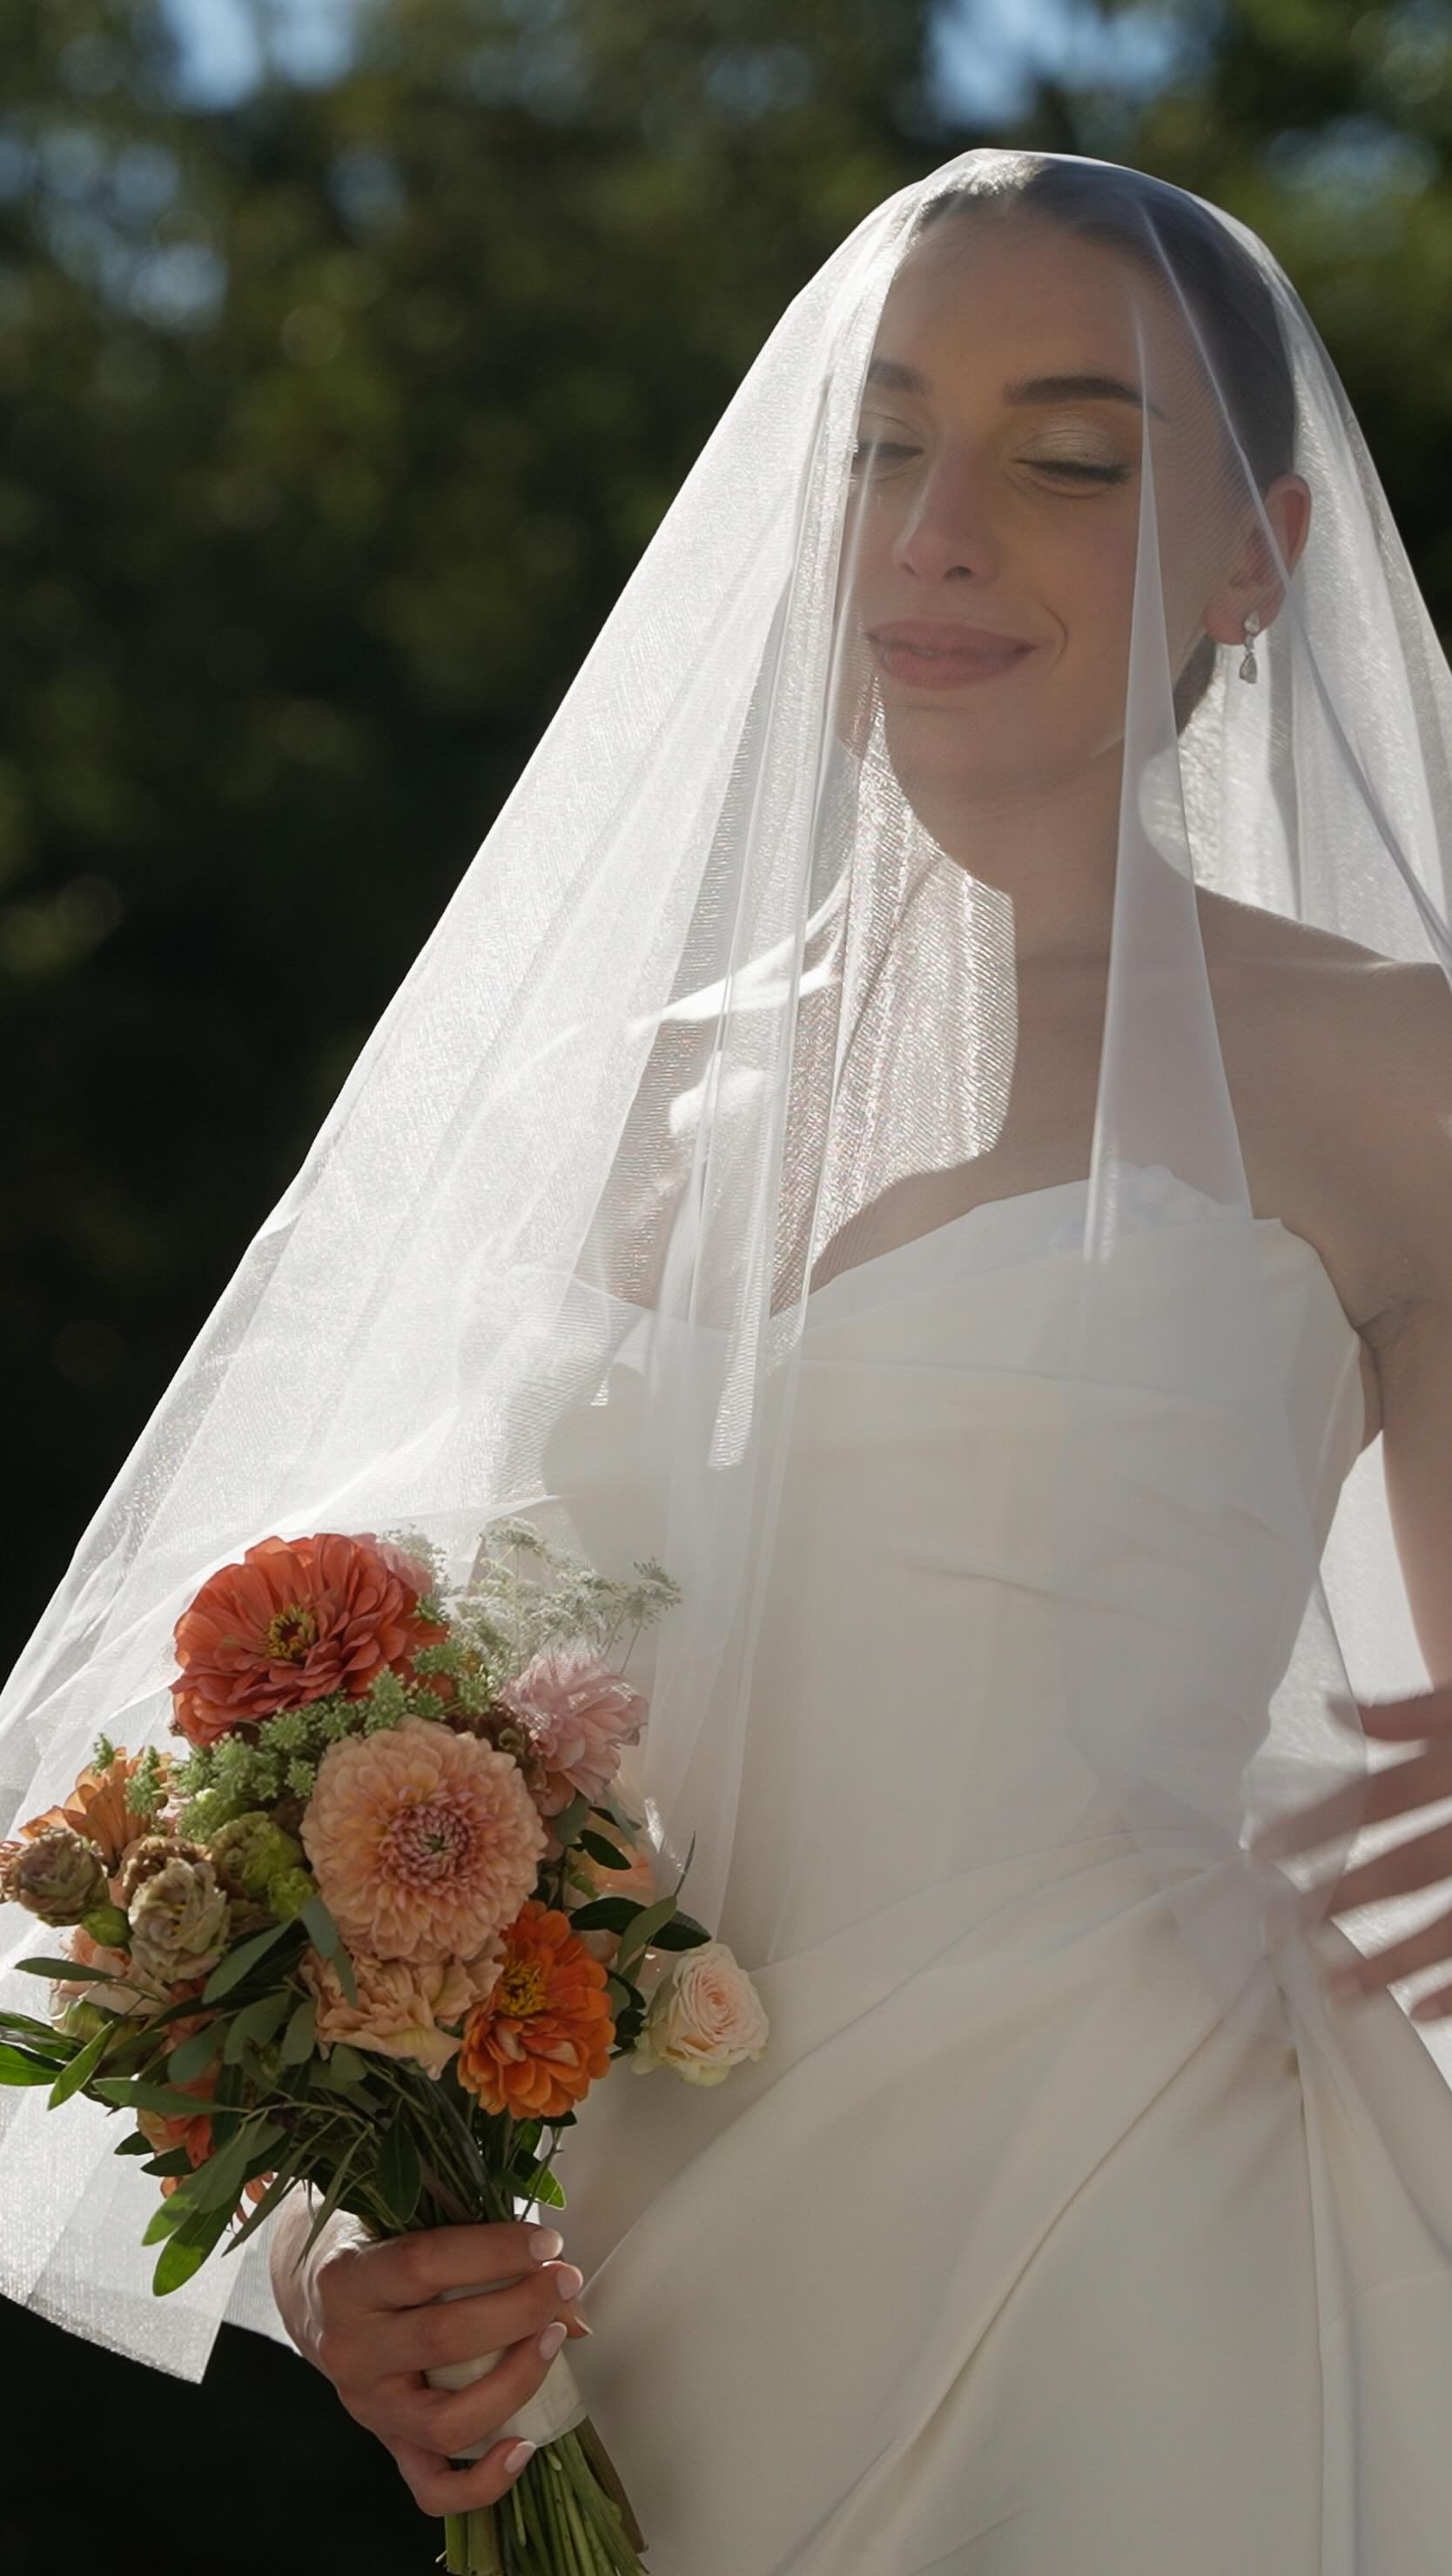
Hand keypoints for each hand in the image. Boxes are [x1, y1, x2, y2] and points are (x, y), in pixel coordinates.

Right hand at [275, 2207, 590, 2515]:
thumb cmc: (375, 2245)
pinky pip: (433, 2488)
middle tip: (564, 2282)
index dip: (495, 2253)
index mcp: (347, 2280)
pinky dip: (483, 2482)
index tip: (547, 2244)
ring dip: (515, 2382)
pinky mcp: (388, 2444)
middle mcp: (351, 2350)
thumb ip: (475, 2244)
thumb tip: (567, 2299)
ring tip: (554, 2339)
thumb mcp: (406, 2223)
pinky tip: (524, 2445)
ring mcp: (369, 2407)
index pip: (425, 2264)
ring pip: (445, 2422)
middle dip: (520, 2309)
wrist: (316, 2294)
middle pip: (443, 2339)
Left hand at [1248, 1683, 1451, 2014]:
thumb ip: (1413, 1711)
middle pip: (1408, 1864)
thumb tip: (1332, 1710)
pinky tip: (1419, 2009)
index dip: (1318, 1824)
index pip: (1378, 1796)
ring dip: (1392, 1959)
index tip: (1260, 1853)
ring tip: (1333, 1991)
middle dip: (1341, 1898)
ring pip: (1451, 1920)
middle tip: (1279, 1930)